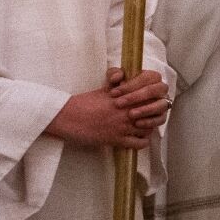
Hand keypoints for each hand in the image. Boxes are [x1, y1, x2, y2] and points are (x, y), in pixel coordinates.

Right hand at [49, 67, 168, 149]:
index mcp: (122, 98)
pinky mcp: (116, 140)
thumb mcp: (102, 89)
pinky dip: (142, 142)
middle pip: (151, 113)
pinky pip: (139, 144)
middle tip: (149, 115)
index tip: (149, 102)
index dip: (151, 100)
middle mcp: (125, 112)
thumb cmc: (82, 103)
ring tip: (143, 126)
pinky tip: (137, 138)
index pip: (148, 98)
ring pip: (148, 128)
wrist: (66, 117)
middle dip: (152, 114)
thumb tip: (122, 75)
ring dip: (148, 127)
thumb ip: (115, 82)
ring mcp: (122, 127)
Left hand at [108, 67, 169, 128]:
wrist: (119, 108)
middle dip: (136, 97)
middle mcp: (160, 89)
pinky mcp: (162, 117)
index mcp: (151, 77)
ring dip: (145, 110)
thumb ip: (113, 73)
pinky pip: (160, 119)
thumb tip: (116, 77)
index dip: (131, 84)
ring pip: (160, 105)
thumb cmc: (120, 91)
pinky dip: (149, 122)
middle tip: (119, 103)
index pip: (147, 77)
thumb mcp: (114, 80)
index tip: (114, 92)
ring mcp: (163, 103)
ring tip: (130, 114)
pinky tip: (136, 123)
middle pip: (154, 90)